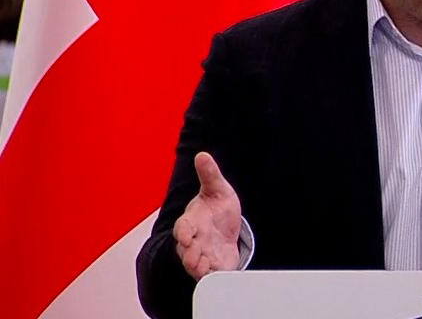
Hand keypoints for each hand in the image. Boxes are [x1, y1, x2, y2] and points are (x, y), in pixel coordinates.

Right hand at [172, 152, 242, 279]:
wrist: (228, 226)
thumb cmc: (217, 207)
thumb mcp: (218, 189)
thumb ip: (210, 175)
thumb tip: (203, 155)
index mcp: (192, 221)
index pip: (182, 227)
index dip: (183, 232)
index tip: (186, 236)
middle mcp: (194, 241)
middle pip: (187, 250)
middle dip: (190, 255)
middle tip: (195, 259)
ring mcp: (203, 255)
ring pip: (197, 265)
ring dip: (200, 269)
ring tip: (205, 270)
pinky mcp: (215, 266)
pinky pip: (212, 274)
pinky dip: (214, 277)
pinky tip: (220, 277)